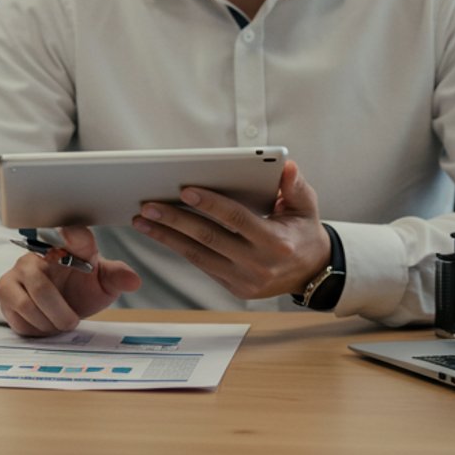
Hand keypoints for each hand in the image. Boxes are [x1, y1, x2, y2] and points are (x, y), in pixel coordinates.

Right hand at [0, 226, 142, 336]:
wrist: (54, 306)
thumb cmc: (81, 289)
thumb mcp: (103, 285)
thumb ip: (117, 279)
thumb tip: (133, 280)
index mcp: (69, 248)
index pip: (74, 237)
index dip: (75, 237)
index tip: (74, 237)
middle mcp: (38, 256)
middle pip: (42, 288)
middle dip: (61, 314)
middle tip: (72, 322)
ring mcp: (17, 271)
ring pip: (29, 304)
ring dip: (48, 322)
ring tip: (57, 322)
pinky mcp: (4, 289)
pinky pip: (18, 314)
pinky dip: (35, 326)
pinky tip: (42, 321)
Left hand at [130, 158, 329, 299]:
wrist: (312, 272)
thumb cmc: (303, 231)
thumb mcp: (306, 206)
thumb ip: (295, 186)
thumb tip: (287, 166)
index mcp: (276, 242)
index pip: (236, 219)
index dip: (210, 204)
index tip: (185, 190)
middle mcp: (258, 265)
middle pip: (209, 238)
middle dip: (175, 220)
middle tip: (148, 205)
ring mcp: (244, 281)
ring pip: (198, 255)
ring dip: (166, 237)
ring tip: (142, 219)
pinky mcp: (234, 288)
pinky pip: (201, 265)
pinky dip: (179, 248)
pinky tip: (160, 232)